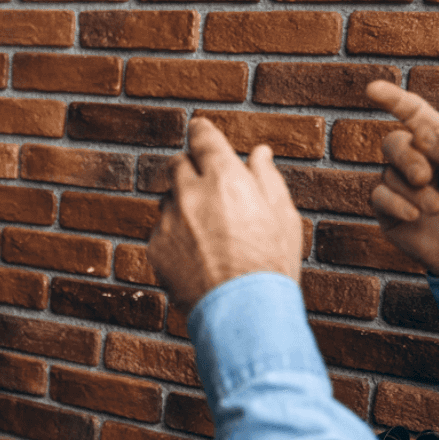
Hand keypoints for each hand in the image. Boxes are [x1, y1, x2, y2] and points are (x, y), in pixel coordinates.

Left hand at [147, 118, 302, 313]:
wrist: (243, 311)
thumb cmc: (270, 264)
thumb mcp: (282, 216)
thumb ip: (266, 179)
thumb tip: (259, 154)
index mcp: (225, 177)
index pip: (203, 138)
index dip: (202, 131)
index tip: (199, 128)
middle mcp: (191, 193)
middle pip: (178, 165)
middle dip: (190, 169)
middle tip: (207, 185)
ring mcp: (169, 220)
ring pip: (168, 199)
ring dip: (182, 205)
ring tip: (209, 232)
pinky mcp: (156, 247)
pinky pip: (162, 231)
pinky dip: (175, 236)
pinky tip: (198, 256)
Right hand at [366, 80, 438, 279]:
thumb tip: (417, 132)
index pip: (413, 114)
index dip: (393, 99)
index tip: (372, 88)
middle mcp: (417, 160)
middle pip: (394, 142)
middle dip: (407, 158)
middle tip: (425, 177)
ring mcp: (400, 185)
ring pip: (387, 173)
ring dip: (414, 191)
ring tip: (438, 208)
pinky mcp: (388, 210)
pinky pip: (379, 197)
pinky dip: (397, 204)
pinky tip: (415, 216)